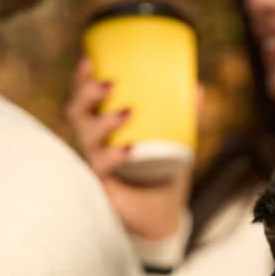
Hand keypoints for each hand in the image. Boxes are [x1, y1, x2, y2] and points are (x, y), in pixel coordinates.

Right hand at [65, 58, 192, 239]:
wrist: (161, 215)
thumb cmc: (163, 175)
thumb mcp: (176, 142)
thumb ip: (185, 117)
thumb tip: (197, 87)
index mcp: (104, 130)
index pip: (85, 100)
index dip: (82, 80)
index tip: (89, 60)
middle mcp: (94, 145)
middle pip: (77, 114)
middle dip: (88, 95)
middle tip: (110, 83)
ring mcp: (96, 165)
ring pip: (86, 139)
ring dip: (104, 122)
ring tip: (127, 112)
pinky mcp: (103, 186)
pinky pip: (101, 168)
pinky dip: (115, 156)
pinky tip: (129, 148)